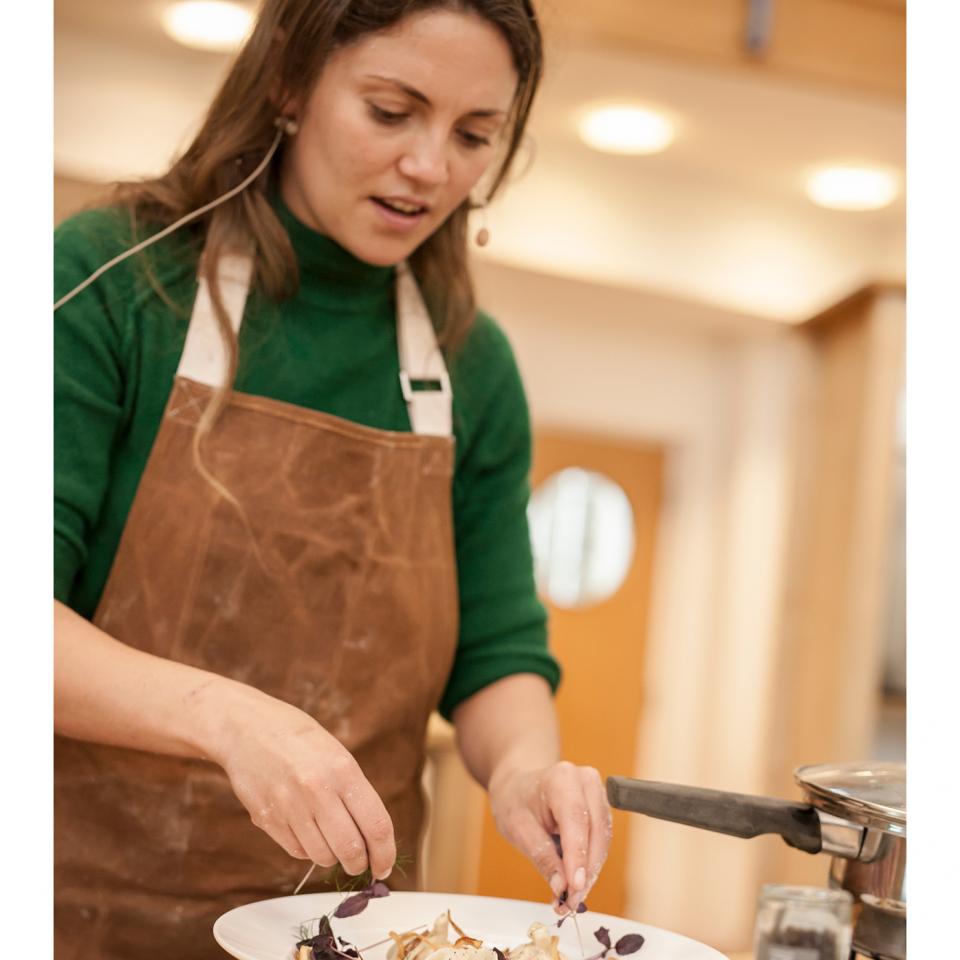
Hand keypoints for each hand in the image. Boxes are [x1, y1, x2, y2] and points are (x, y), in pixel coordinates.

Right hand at [209, 688, 395, 878]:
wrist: (247, 728)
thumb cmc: (298, 738)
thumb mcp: (336, 754)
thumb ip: (354, 792)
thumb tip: (372, 837)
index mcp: (343, 770)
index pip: (376, 825)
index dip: (385, 853)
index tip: (384, 866)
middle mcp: (317, 790)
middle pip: (350, 849)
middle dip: (359, 864)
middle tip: (361, 863)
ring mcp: (290, 807)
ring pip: (322, 856)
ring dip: (332, 857)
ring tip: (332, 842)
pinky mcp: (267, 820)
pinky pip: (297, 851)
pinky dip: (308, 850)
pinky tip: (308, 832)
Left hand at [487, 760, 611, 911]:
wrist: (517, 785)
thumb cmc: (515, 801)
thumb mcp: (518, 828)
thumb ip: (541, 856)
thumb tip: (561, 887)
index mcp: (561, 779)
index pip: (576, 819)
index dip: (578, 856)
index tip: (575, 887)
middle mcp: (585, 781)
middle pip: (596, 830)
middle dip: (586, 870)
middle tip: (570, 901)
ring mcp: (597, 792)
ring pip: (602, 838)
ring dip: (590, 870)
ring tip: (571, 897)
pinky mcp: (600, 807)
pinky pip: (601, 839)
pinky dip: (590, 862)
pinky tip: (577, 882)